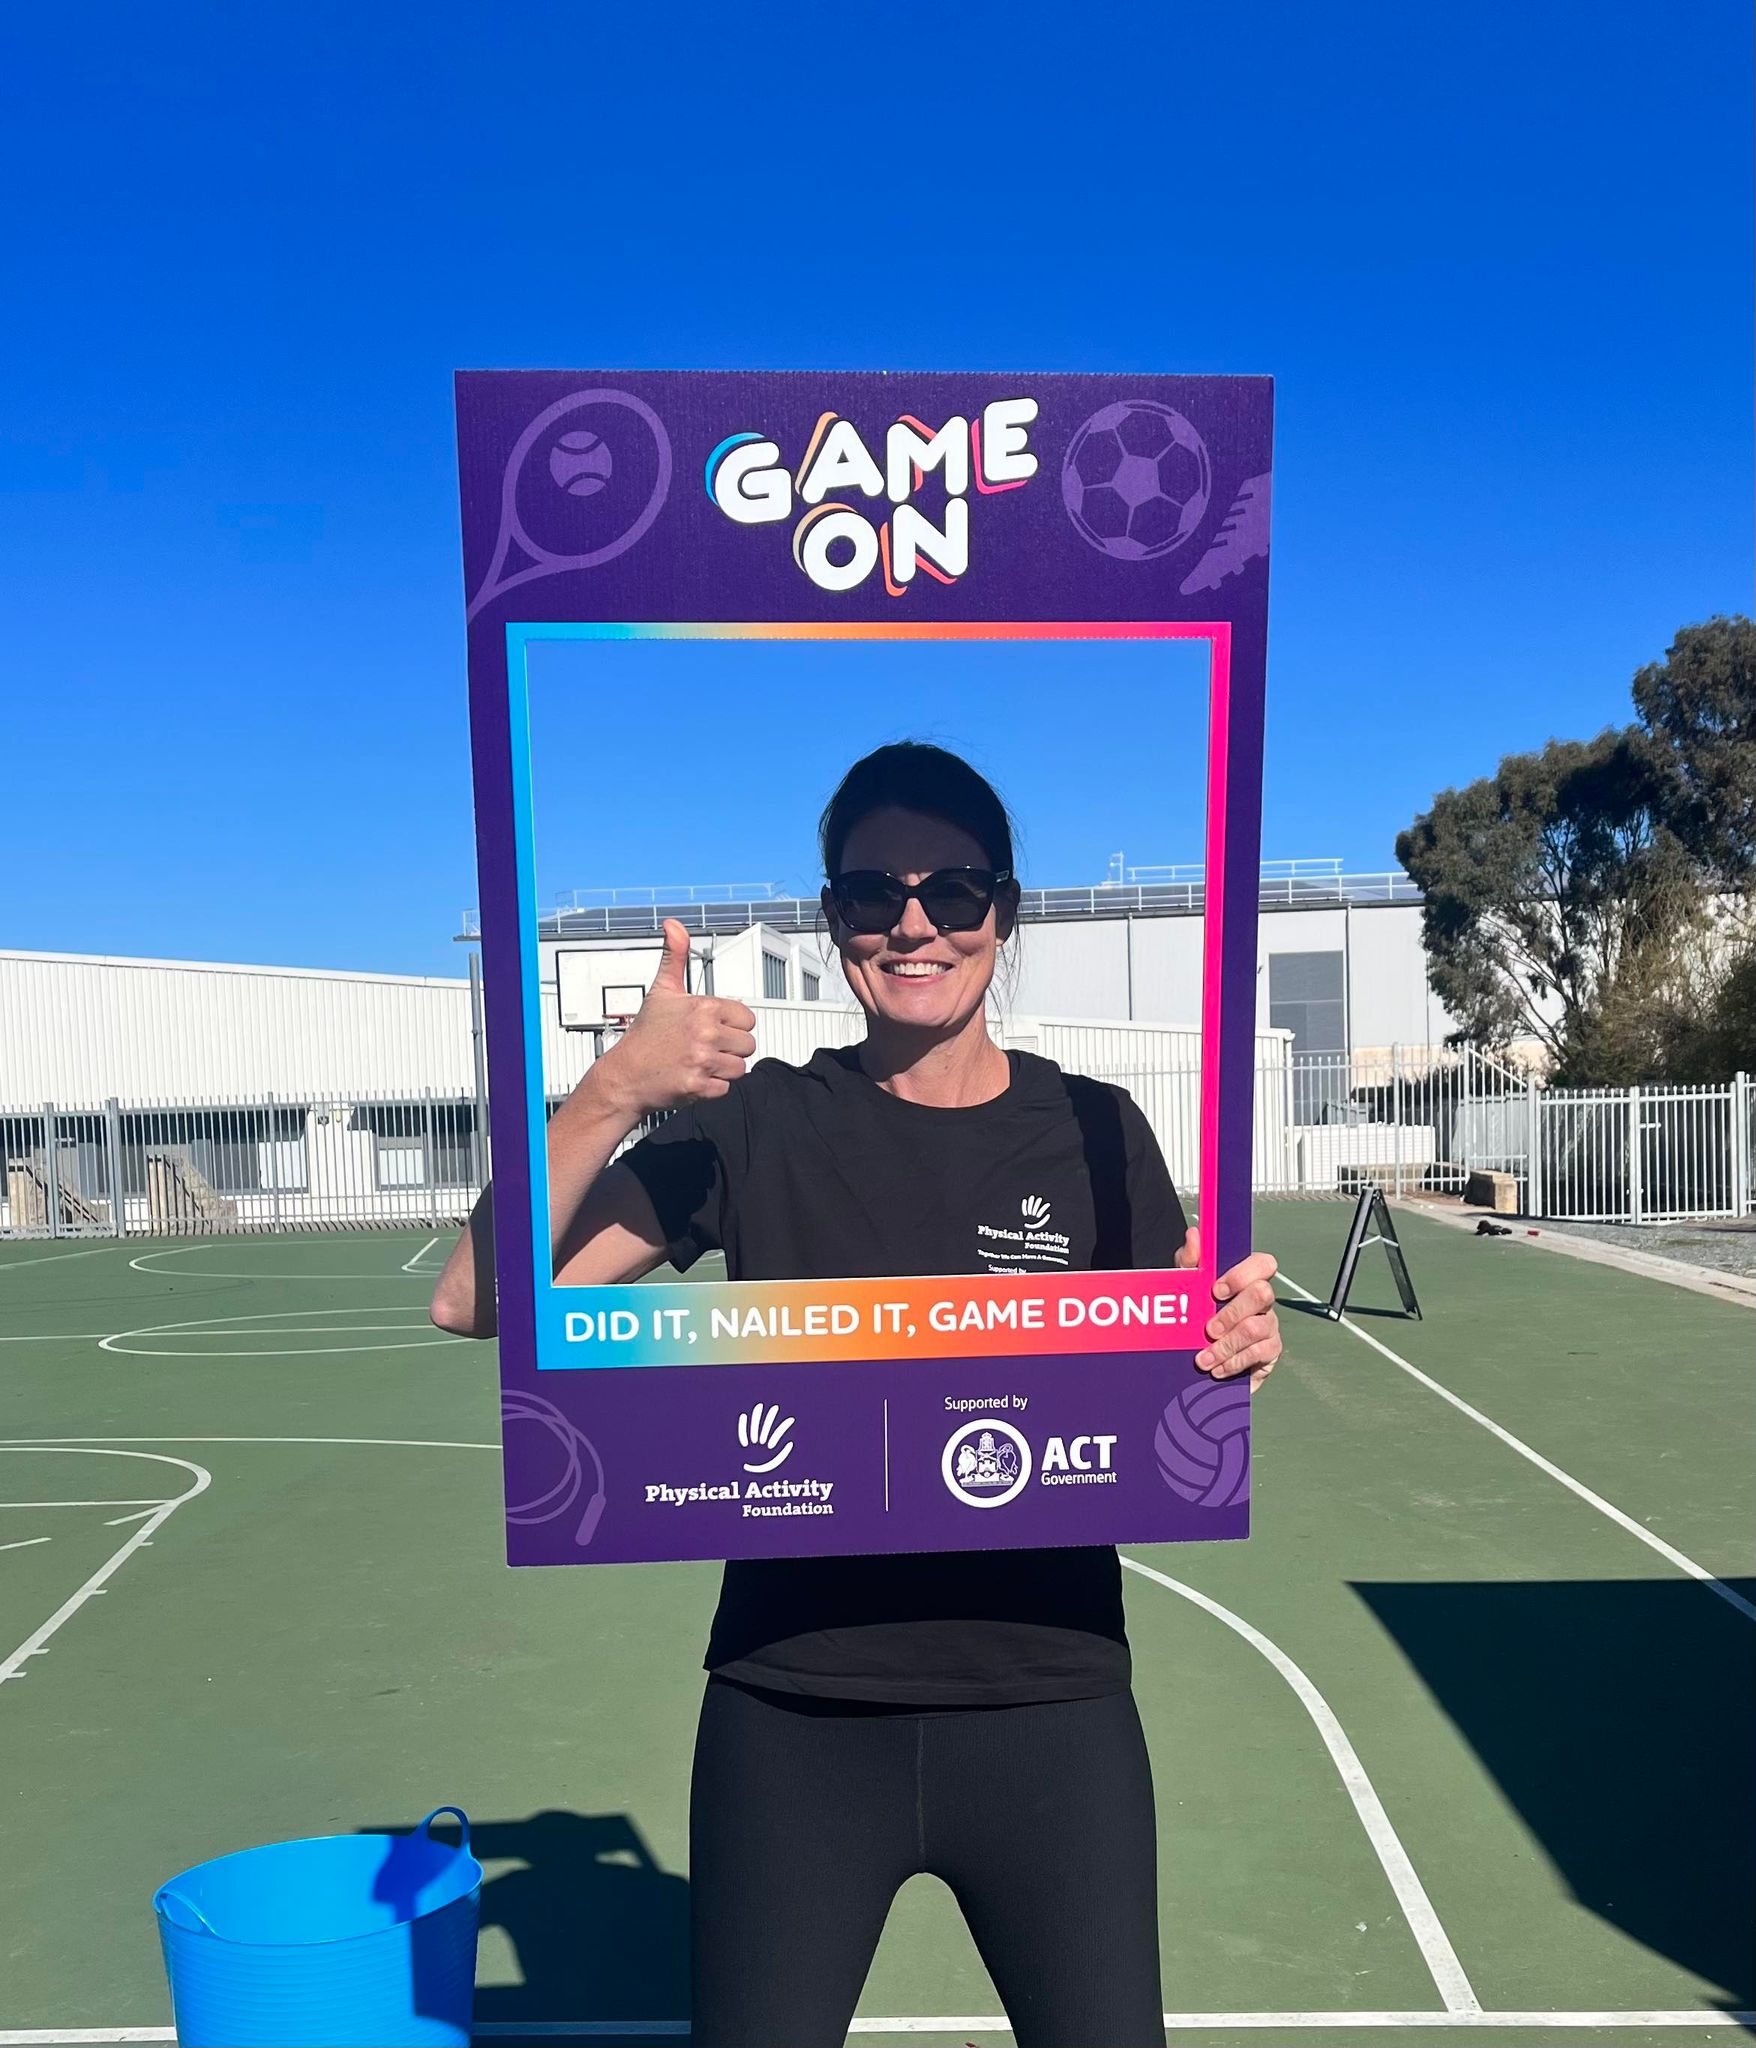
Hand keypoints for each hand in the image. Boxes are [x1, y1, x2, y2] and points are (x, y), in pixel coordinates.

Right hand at [593, 920, 757, 1114]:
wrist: (625, 1075)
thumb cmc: (644, 1035)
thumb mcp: (662, 990)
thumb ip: (674, 956)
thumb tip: (673, 926)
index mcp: (703, 1008)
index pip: (747, 1019)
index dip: (732, 1025)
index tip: (711, 1028)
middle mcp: (705, 1033)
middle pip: (748, 1045)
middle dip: (729, 1048)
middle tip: (704, 1047)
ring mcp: (702, 1060)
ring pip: (740, 1068)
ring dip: (722, 1069)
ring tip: (698, 1062)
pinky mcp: (699, 1086)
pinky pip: (725, 1088)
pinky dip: (712, 1087)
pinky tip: (693, 1076)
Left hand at [1174, 1226, 1279, 1390]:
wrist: (1195, 1358)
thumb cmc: (1196, 1314)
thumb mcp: (1186, 1286)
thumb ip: (1190, 1261)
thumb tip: (1194, 1234)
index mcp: (1246, 1280)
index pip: (1263, 1263)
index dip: (1242, 1274)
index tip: (1216, 1290)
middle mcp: (1262, 1301)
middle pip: (1262, 1293)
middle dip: (1232, 1313)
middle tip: (1209, 1329)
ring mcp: (1269, 1325)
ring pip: (1257, 1328)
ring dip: (1227, 1345)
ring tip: (1204, 1358)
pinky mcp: (1270, 1352)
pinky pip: (1260, 1354)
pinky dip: (1234, 1362)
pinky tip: (1217, 1368)